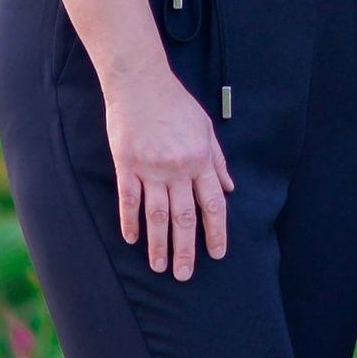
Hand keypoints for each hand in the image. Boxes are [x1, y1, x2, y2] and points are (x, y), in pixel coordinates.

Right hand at [103, 62, 233, 277]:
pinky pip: (129, 200)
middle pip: (184, 217)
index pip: (213, 204)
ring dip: (159, 244)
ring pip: (157, 216)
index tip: (217, 254)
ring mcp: (150, 169)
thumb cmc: (176, 103)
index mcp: (200, 160)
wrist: (141, 82)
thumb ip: (218, 161)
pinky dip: (130, 222)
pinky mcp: (126, 165)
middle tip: (185, 276)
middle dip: (187, 249)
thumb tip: (230, 189)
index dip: (216, 232)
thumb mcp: (206, 128)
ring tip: (159, 267)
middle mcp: (178, 169)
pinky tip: (131, 240)